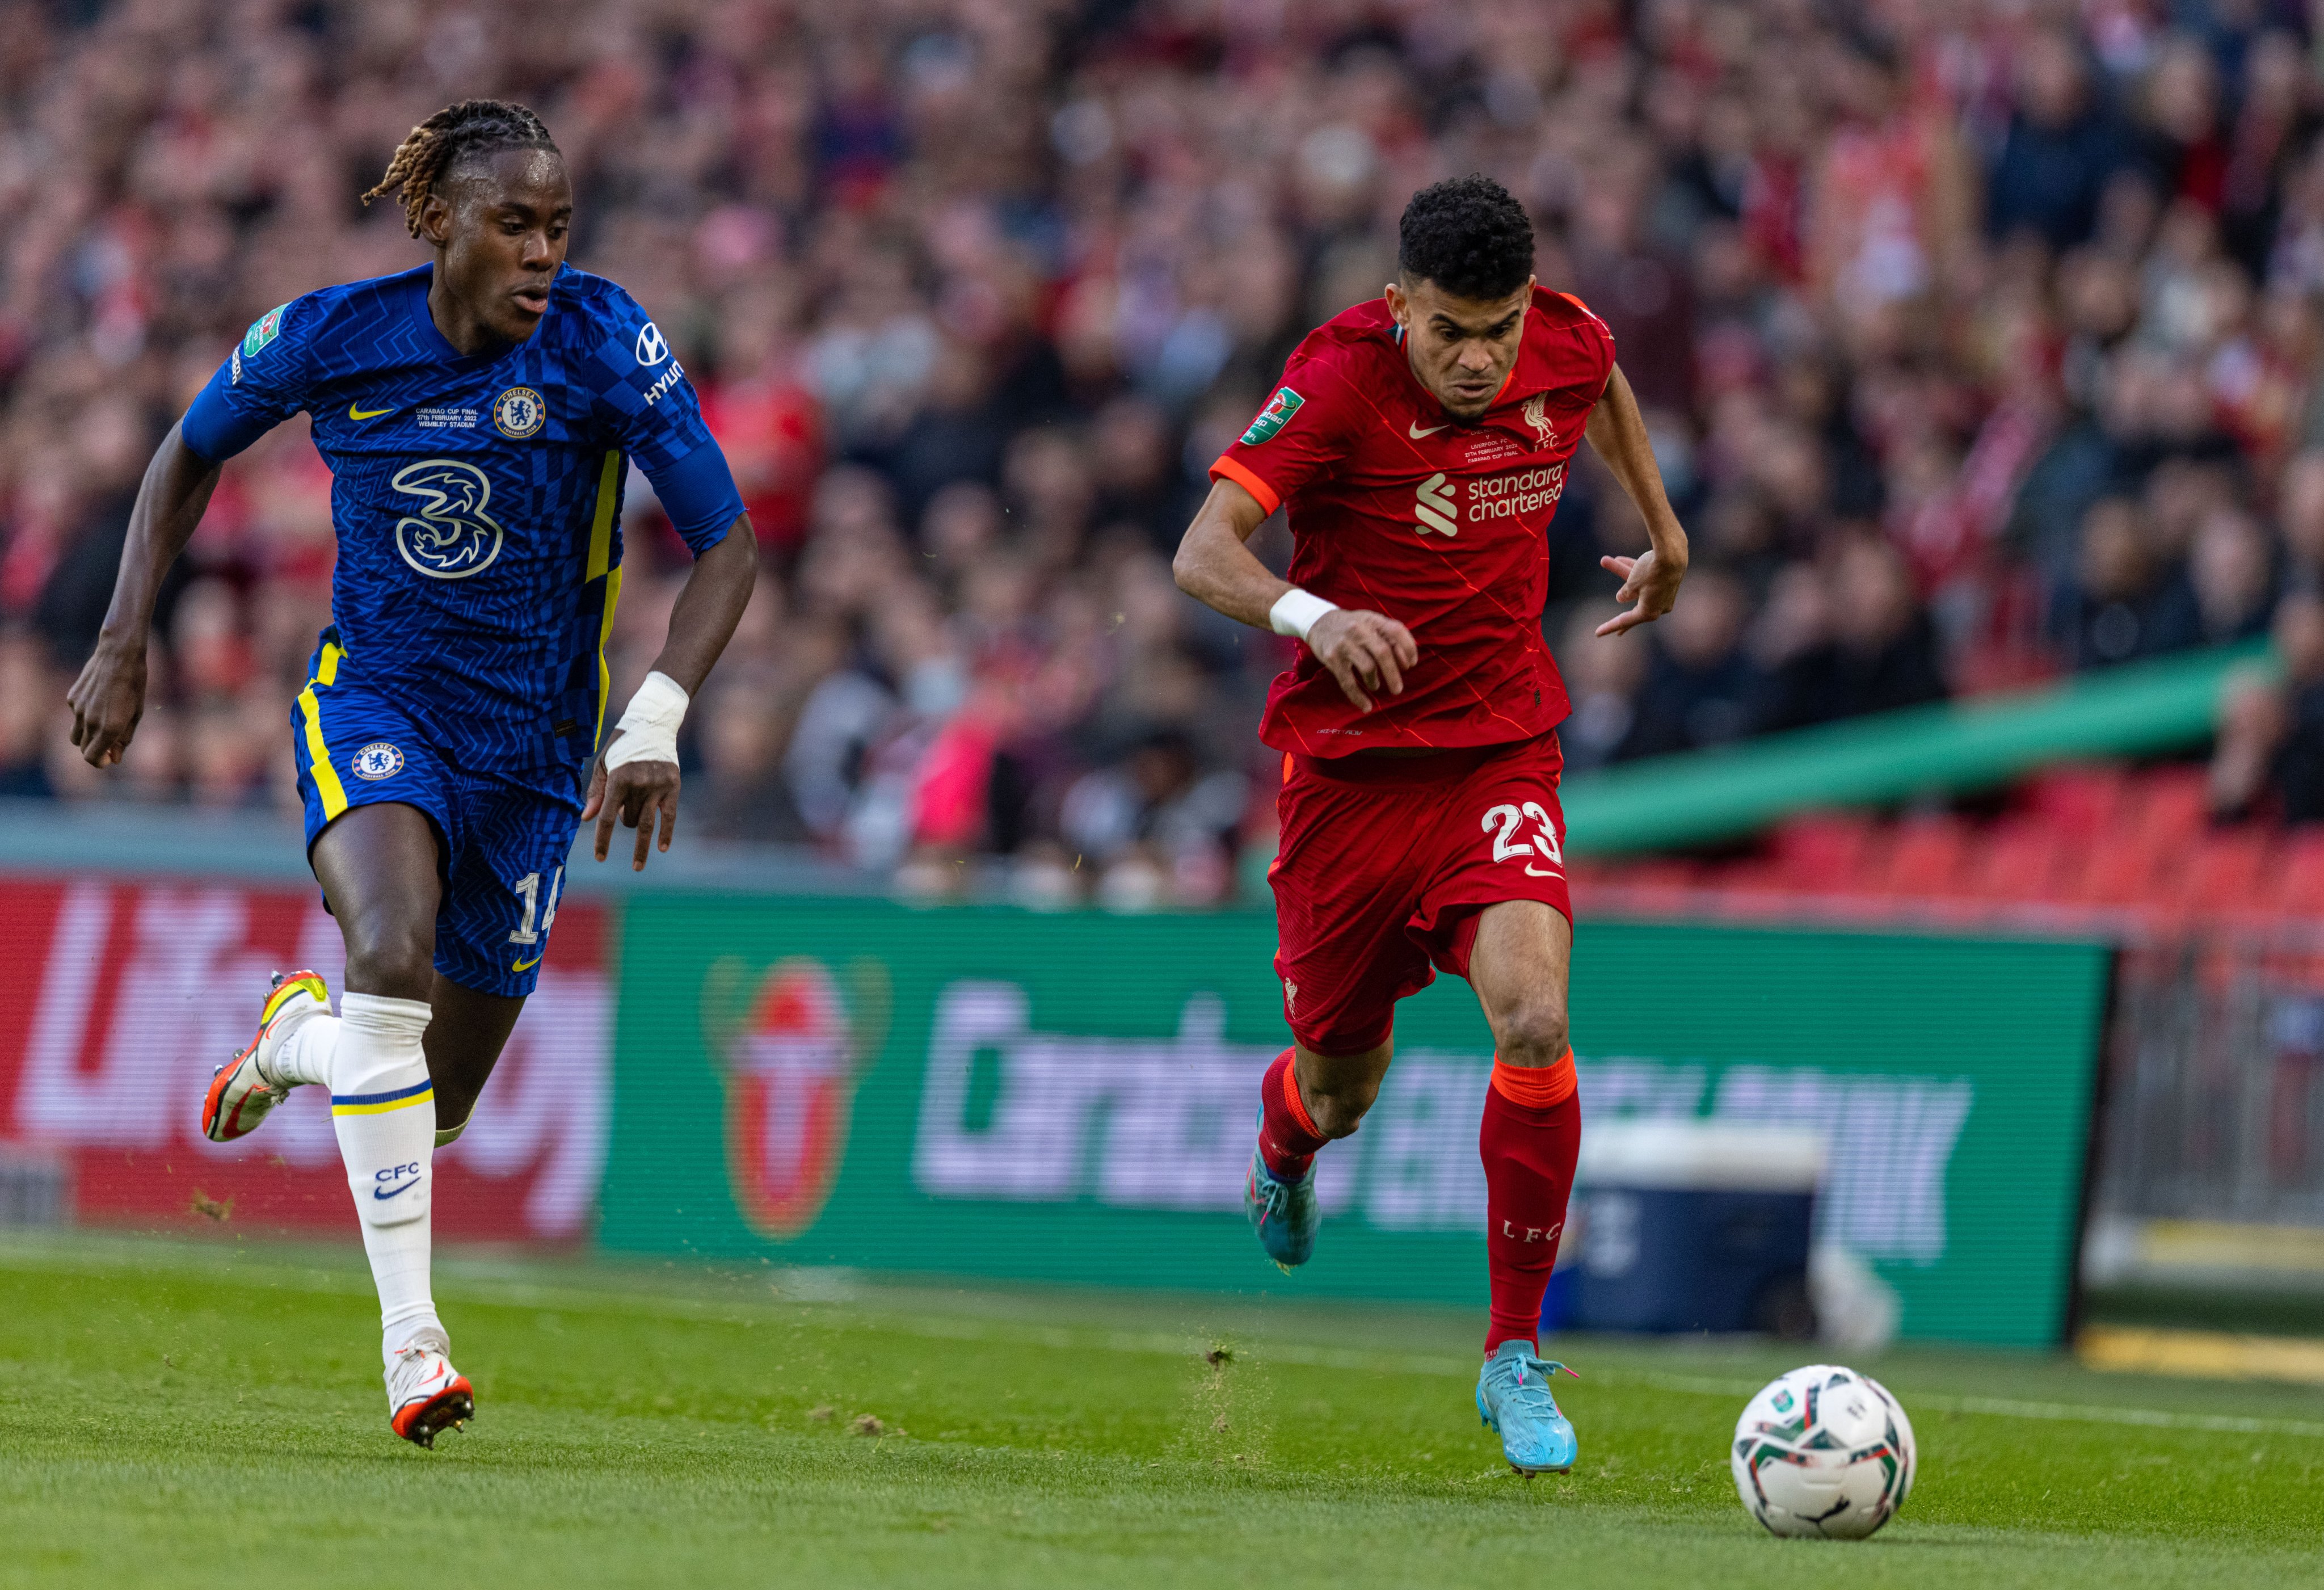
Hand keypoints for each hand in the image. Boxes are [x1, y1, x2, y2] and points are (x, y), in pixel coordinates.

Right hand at [66, 638, 148, 767]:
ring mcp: (77, 709)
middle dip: (96, 751)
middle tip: (110, 744)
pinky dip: (84, 717)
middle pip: (83, 749)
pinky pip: (75, 716)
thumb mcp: (136, 714)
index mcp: (109, 727)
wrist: (119, 655)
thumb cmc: (134, 684)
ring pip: (75, 735)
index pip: (92, 758)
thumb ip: (124, 738)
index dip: (101, 762)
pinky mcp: (72, 698)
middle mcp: (90, 721)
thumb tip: (115, 759)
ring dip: (87, 737)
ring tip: (104, 725)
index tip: (109, 758)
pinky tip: (99, 701)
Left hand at [583, 737, 680, 870]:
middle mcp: (639, 785)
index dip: (602, 840)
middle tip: (626, 809)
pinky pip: (669, 816)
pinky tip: (662, 848)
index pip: (608, 817)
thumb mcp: (603, 764)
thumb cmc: (623, 745)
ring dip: (641, 844)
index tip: (600, 858)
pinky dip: (666, 833)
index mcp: (619, 779)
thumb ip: (596, 792)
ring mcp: (658, 787)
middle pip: (628, 821)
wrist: (653, 724)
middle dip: (624, 821)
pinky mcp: (673, 787)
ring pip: (646, 823)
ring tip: (637, 865)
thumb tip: (587, 818)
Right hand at [1308, 607, 1418, 712]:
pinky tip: (1366, 706)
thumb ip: (1390, 638)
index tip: (1411, 665)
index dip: (1408, 648)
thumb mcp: (1371, 623)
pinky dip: (1358, 697)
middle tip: (1398, 690)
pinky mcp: (1332, 658)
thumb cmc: (1353, 626)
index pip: (1396, 631)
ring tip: (1376, 686)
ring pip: (1368, 667)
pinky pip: (1348, 682)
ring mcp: (1344, 644)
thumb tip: (1407, 664)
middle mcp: (1359, 629)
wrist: (1319, 622)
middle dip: (1393, 674)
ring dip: (1375, 682)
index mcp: (1372, 619)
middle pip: (1383, 652)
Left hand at [1595, 547, 1686, 636]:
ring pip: (1637, 585)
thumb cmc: (1650, 572)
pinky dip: (1633, 568)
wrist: (1672, 554)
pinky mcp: (1666, 580)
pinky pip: (1645, 576)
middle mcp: (1659, 605)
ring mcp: (1663, 593)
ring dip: (1620, 572)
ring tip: (1604, 561)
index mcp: (1649, 612)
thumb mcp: (1632, 585)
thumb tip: (1621, 598)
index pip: (1625, 621)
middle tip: (1617, 634)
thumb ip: (1625, 594)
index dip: (1610, 627)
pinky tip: (1618, 559)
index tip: (1597, 633)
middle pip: (1634, 609)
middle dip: (1621, 612)